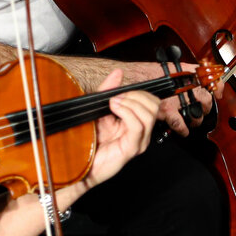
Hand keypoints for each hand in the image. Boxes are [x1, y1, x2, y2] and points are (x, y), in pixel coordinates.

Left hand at [83, 69, 156, 188]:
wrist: (80, 161)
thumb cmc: (90, 139)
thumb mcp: (98, 107)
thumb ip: (108, 89)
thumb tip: (118, 73)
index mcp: (136, 122)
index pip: (152, 102)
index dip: (140, 92)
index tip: (123, 91)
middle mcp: (141, 131)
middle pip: (154, 105)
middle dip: (136, 95)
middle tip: (117, 97)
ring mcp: (139, 140)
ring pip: (149, 113)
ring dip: (130, 103)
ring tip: (114, 103)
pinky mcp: (132, 148)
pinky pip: (137, 125)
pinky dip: (126, 112)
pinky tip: (114, 109)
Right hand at [126, 61, 215, 137]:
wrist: (129, 79)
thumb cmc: (144, 73)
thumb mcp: (169, 66)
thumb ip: (187, 69)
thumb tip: (201, 70)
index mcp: (185, 74)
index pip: (208, 80)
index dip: (216, 86)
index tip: (219, 89)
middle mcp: (183, 87)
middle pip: (205, 100)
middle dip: (205, 107)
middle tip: (201, 108)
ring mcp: (176, 100)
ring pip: (195, 115)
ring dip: (195, 120)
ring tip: (191, 120)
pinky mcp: (167, 111)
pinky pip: (181, 124)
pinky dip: (183, 129)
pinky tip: (183, 130)